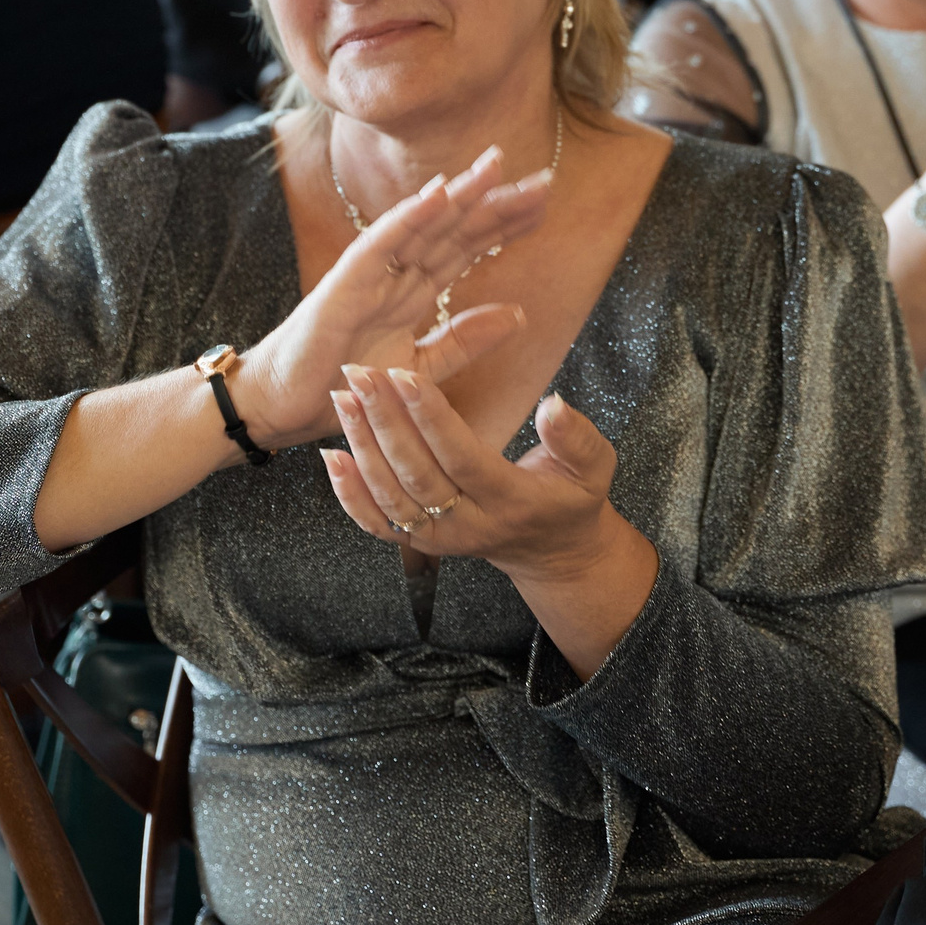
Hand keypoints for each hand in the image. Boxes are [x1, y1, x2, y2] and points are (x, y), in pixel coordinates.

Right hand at [233, 147, 551, 447]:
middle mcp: (395, 275)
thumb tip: (519, 314)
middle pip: (454, 229)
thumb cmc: (341, 384)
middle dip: (497, 203)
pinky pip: (380, 245)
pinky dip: (408, 217)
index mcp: (413, 291)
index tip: (544, 205)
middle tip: (545, 181)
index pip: (466, 248)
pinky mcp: (343, 285)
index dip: (504, 224)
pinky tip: (437, 194)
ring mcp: (369, 275)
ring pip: (423, 226)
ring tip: (497, 166)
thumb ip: (464, 341)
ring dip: (460, 195)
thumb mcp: (420, 370)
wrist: (282, 409)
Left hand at [326, 366, 634, 584]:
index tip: (404, 373)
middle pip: (417, 475)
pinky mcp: (421, 543)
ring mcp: (441, 540)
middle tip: (360, 375)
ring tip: (343, 400)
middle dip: (384, 422)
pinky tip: (331, 456)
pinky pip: (378, 523)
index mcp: (511, 502)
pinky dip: (349, 495)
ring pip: (391, 498)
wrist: (552, 550)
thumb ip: (576, 436)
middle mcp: (470, 527)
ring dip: (362, 448)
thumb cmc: (573, 497)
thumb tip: (554, 403)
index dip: (431, 418)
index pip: (463, 457)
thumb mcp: (594, 468)